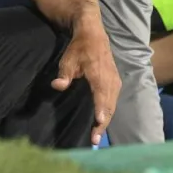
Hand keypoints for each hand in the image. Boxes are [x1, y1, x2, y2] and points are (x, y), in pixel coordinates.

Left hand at [51, 16, 120, 146]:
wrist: (93, 33)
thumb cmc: (79, 48)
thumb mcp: (68, 59)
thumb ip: (64, 75)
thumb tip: (57, 85)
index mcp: (99, 74)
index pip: (101, 95)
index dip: (100, 109)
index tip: (99, 122)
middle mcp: (110, 79)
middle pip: (109, 104)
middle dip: (103, 123)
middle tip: (95, 139)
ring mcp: (115, 80)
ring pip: (113, 104)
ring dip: (106, 119)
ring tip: (98, 134)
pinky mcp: (116, 81)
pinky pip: (114, 99)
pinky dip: (109, 111)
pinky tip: (103, 120)